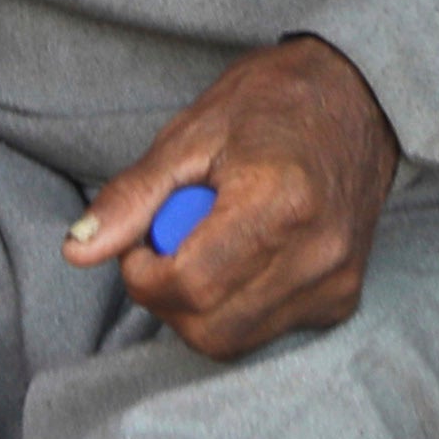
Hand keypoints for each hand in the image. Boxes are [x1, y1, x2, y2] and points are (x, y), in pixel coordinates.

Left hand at [64, 35, 400, 354]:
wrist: (360, 97)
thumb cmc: (274, 102)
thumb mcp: (191, 133)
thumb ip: (134, 196)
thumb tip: (77, 249)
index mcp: (279, 201)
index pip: (187, 283)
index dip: (142, 273)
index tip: (141, 241)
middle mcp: (316, 252)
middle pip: (208, 326)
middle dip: (166, 299)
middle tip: (166, 247)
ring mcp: (335, 280)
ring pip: (233, 341)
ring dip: (198, 308)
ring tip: (208, 246)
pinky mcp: (342, 297)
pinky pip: (266, 332)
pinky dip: (236, 308)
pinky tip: (243, 258)